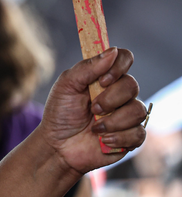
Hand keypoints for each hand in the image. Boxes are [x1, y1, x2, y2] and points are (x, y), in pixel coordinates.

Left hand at [37, 47, 146, 174]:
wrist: (58, 145)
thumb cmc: (61, 112)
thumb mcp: (66, 85)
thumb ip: (87, 68)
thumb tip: (112, 52)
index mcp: (103, 76)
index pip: (124, 58)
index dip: (119, 65)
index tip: (102, 80)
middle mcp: (119, 93)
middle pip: (132, 85)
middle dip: (111, 99)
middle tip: (92, 108)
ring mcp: (127, 114)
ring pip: (138, 110)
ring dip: (114, 120)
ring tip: (95, 126)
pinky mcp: (131, 136)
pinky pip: (139, 133)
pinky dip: (119, 137)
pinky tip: (103, 139)